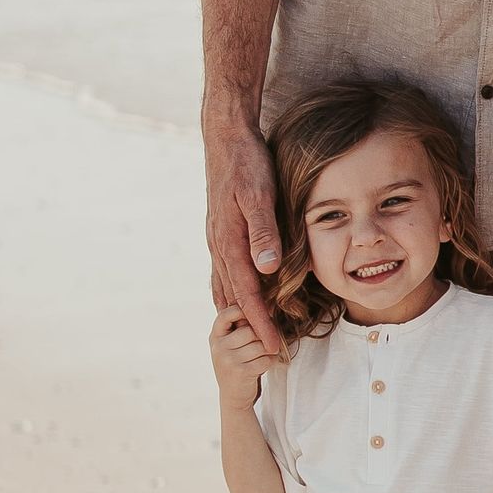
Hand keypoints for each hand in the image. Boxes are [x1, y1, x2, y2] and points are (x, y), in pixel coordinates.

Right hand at [206, 113, 282, 356]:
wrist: (225, 138)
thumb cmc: (247, 163)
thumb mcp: (258, 194)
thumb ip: (263, 232)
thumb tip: (267, 270)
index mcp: (228, 242)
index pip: (247, 294)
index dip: (262, 323)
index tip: (276, 347)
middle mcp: (219, 246)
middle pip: (234, 297)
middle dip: (252, 327)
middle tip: (270, 353)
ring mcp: (217, 239)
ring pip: (226, 286)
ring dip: (241, 312)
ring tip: (256, 335)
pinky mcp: (220, 231)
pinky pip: (225, 271)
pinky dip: (234, 291)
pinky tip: (241, 295)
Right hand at [209, 305, 277, 410]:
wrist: (233, 395)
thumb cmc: (237, 363)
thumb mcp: (230, 344)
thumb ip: (239, 327)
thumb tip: (269, 304)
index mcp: (215, 336)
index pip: (226, 314)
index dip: (242, 311)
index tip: (255, 317)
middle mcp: (218, 346)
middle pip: (251, 330)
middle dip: (262, 337)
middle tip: (262, 345)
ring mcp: (228, 360)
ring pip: (261, 345)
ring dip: (268, 351)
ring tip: (262, 356)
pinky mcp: (241, 372)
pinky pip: (266, 359)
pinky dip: (270, 362)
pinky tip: (262, 366)